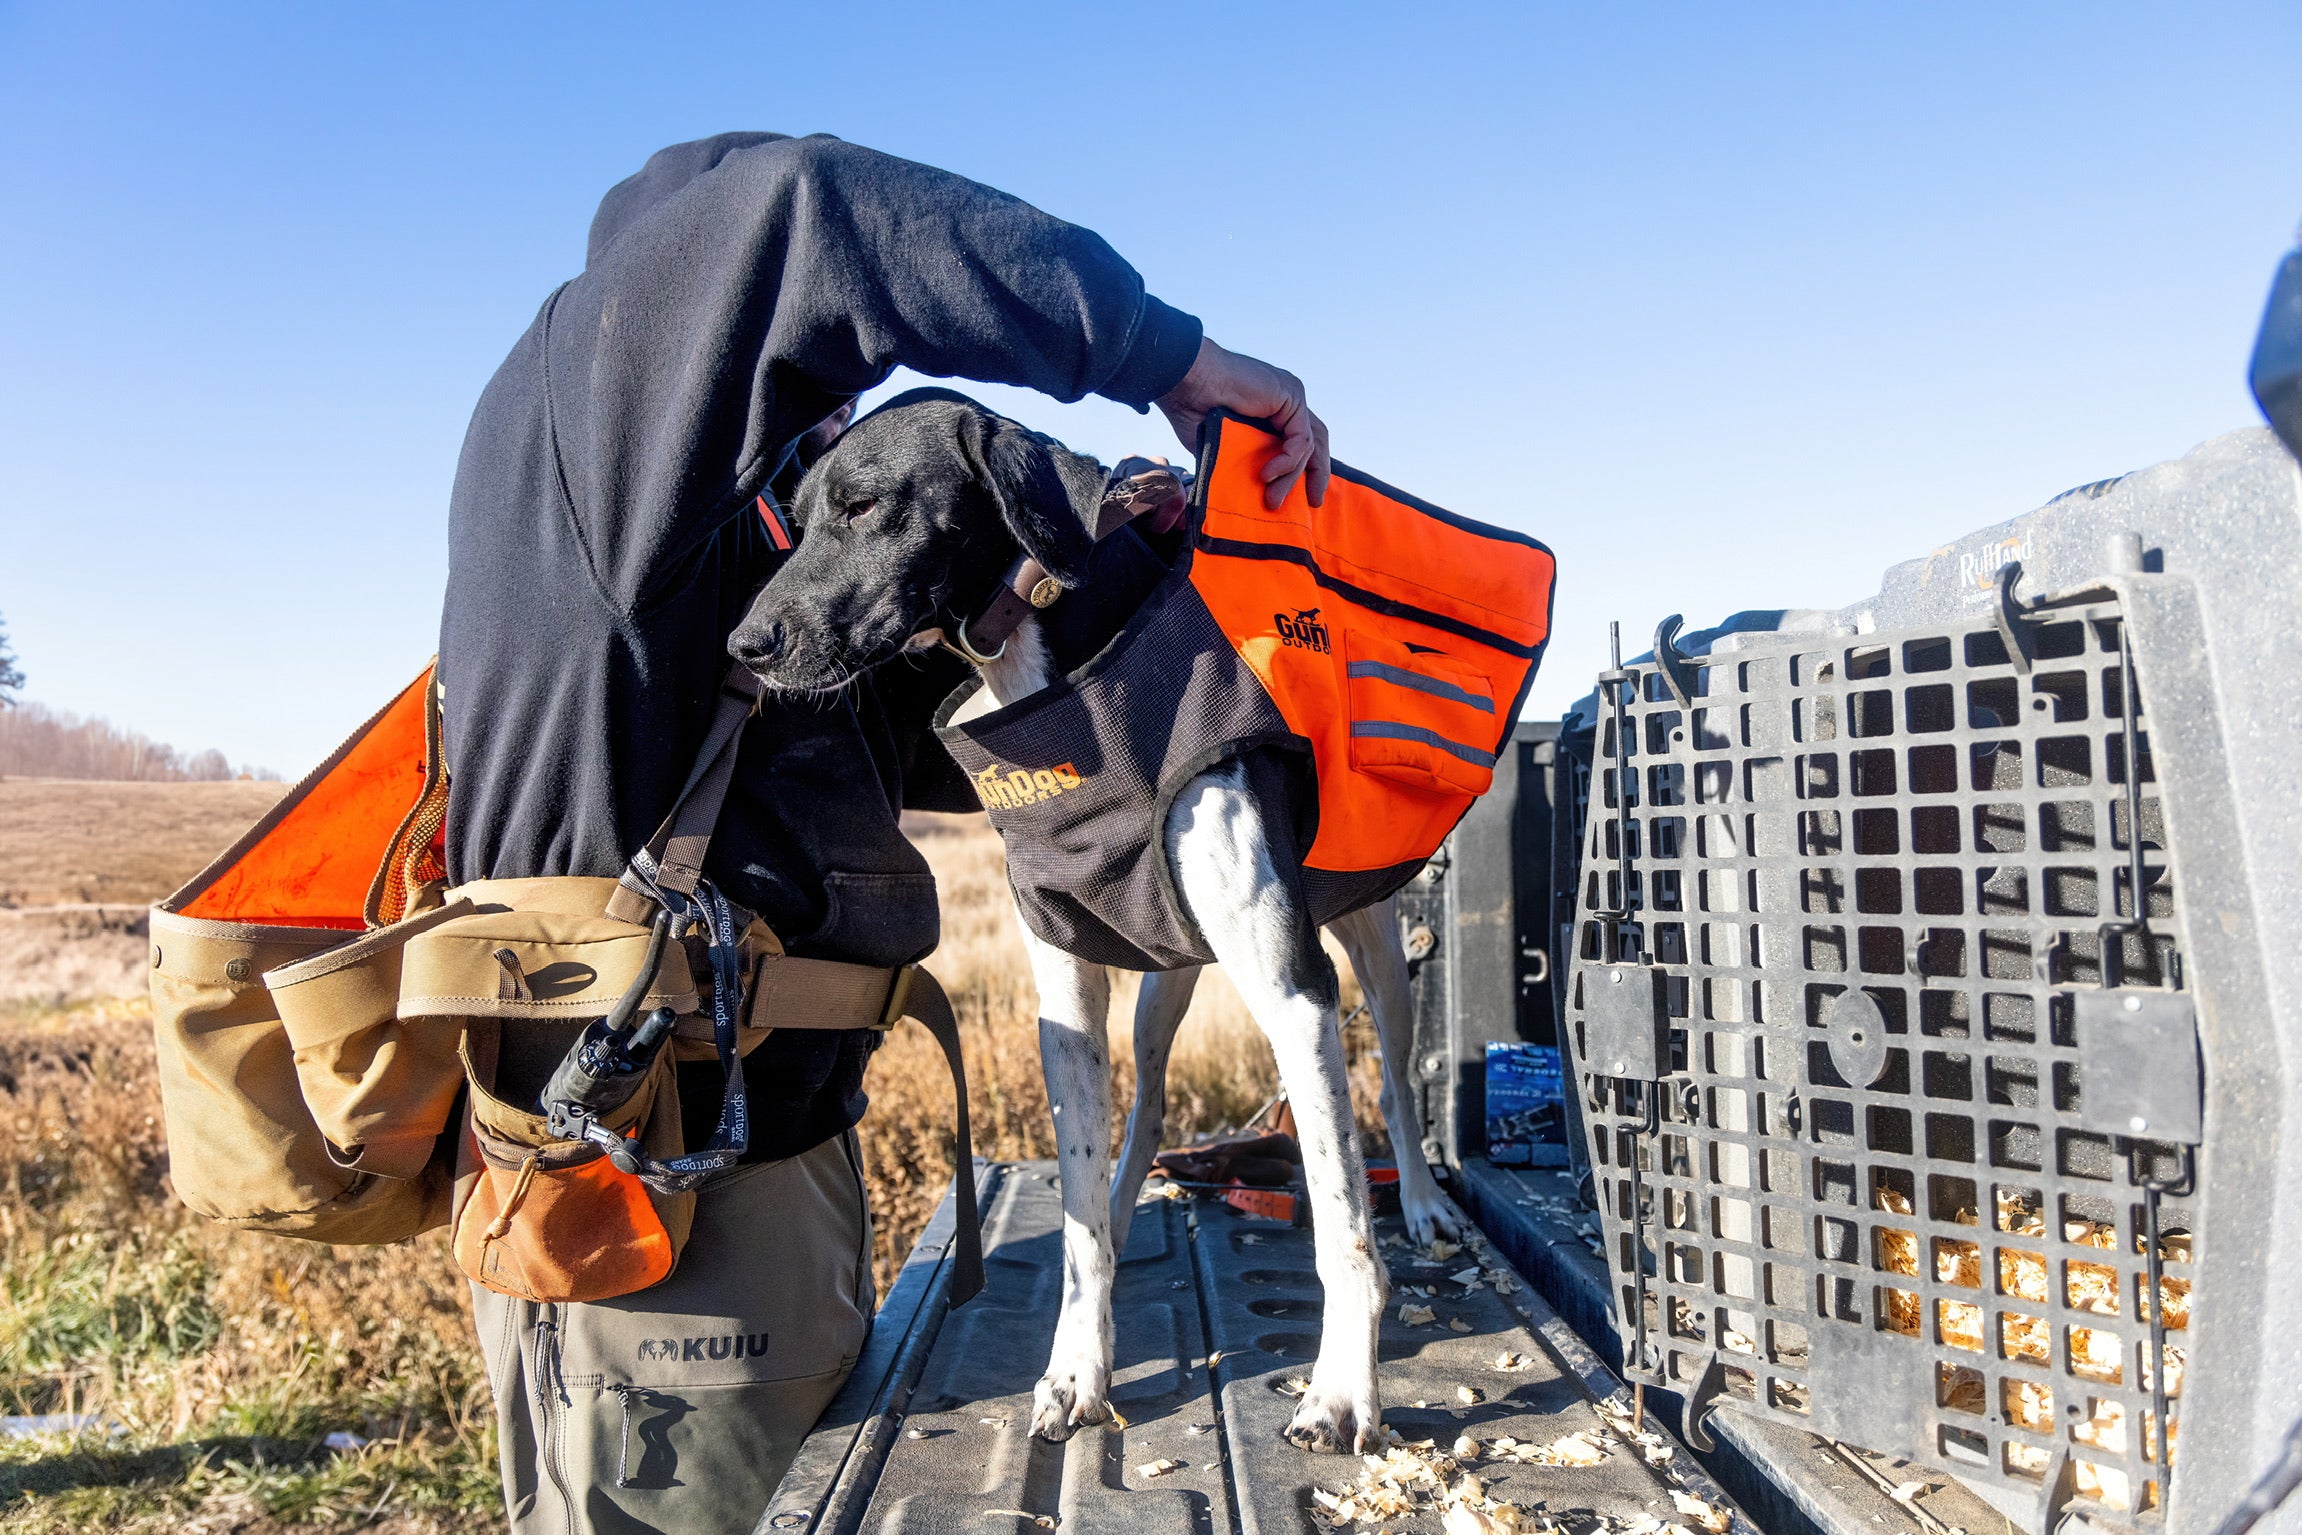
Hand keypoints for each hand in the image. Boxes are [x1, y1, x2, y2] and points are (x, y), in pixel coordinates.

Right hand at [1155, 337, 1329, 507]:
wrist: (1186, 383)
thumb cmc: (1192, 409)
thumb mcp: (1222, 445)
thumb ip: (1241, 462)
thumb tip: (1246, 492)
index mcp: (1274, 409)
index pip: (1302, 441)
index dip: (1305, 469)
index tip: (1304, 498)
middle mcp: (1288, 401)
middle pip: (1317, 441)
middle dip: (1317, 474)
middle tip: (1313, 503)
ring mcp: (1292, 397)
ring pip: (1308, 445)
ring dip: (1292, 477)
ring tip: (1273, 500)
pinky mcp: (1291, 398)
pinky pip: (1301, 439)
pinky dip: (1288, 461)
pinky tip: (1268, 475)